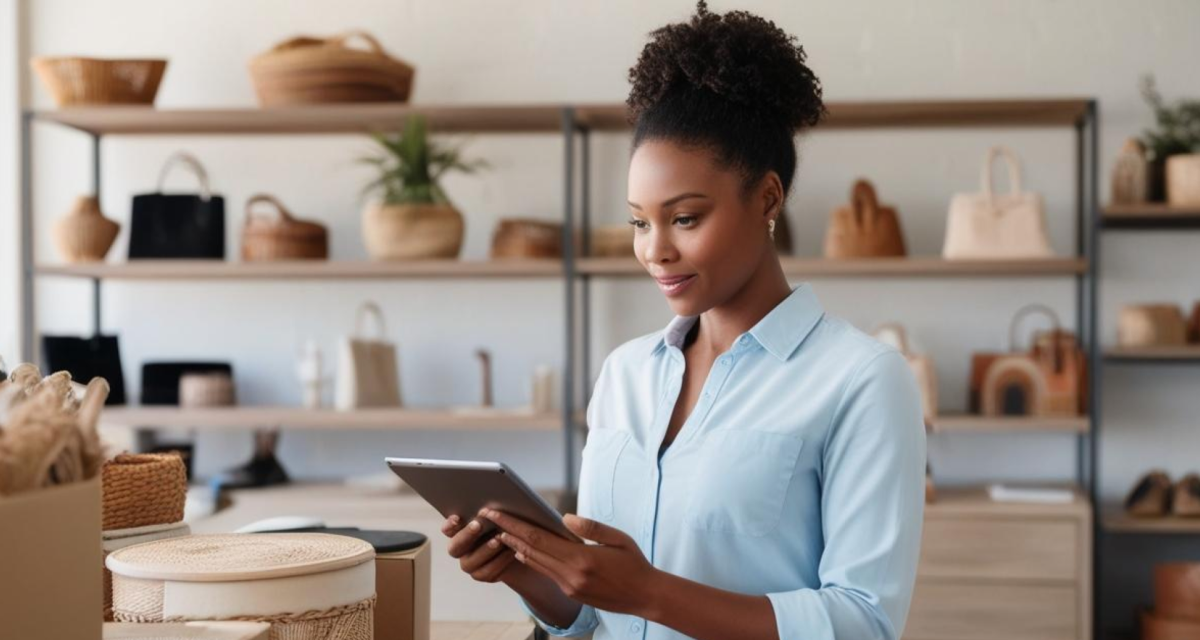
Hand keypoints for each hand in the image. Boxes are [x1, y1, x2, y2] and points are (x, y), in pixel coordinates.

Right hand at [441, 513, 525, 583]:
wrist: (520, 546)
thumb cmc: (506, 524)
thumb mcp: (499, 515)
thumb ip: (488, 512)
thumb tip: (488, 504)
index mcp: (459, 531)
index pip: (448, 529)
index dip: (450, 524)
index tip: (458, 517)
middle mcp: (460, 548)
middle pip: (455, 547)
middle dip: (467, 535)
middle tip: (479, 524)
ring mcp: (469, 563)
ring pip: (470, 561)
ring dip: (485, 550)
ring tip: (499, 539)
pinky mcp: (482, 574)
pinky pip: (487, 572)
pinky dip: (499, 561)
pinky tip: (510, 552)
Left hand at [481, 508, 661, 617]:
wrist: (645, 596)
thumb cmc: (634, 563)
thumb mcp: (617, 538)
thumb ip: (590, 527)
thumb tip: (564, 518)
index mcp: (580, 559)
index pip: (538, 538)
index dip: (513, 525)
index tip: (496, 513)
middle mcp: (570, 575)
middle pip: (529, 551)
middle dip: (507, 533)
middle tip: (488, 518)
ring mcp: (568, 587)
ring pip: (534, 563)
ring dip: (515, 547)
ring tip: (499, 532)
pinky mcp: (571, 593)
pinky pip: (545, 572)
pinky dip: (531, 559)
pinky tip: (522, 550)